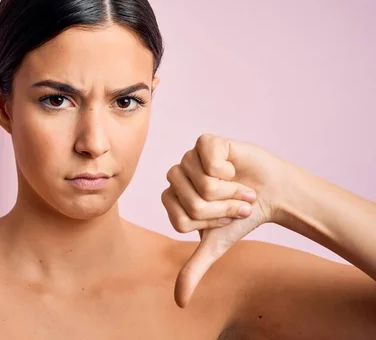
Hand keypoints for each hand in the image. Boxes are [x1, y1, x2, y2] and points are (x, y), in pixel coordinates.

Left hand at [162, 134, 286, 306]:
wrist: (272, 193)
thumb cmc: (241, 217)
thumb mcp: (216, 245)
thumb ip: (194, 268)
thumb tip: (179, 301)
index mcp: (172, 198)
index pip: (180, 219)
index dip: (210, 223)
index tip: (224, 218)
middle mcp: (177, 176)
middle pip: (191, 203)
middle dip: (222, 209)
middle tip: (236, 202)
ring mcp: (189, 157)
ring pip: (204, 185)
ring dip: (230, 192)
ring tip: (239, 188)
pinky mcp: (206, 143)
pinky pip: (210, 162)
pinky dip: (230, 172)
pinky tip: (234, 168)